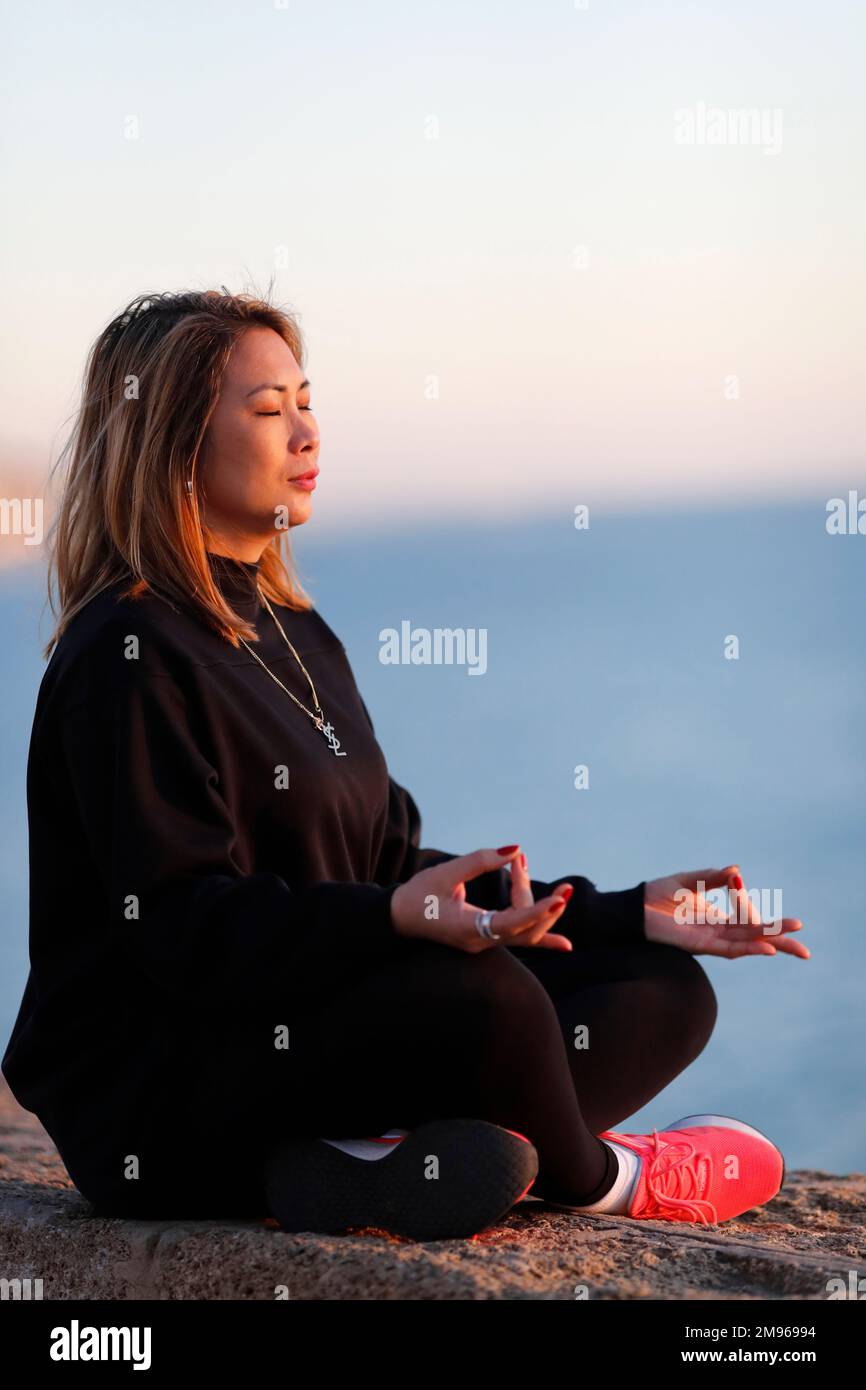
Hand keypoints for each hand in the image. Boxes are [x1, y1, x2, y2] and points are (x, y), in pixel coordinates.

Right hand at [390, 846, 575, 952]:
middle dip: (541, 901)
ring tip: (559, 889)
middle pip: (523, 927)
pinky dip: (543, 938)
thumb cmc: (418, 895)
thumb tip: (515, 850)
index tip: (559, 899)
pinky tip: (566, 945)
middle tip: (539, 871)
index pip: (510, 923)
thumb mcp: (444, 873)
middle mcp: (479, 941)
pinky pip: (519, 939)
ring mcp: (484, 943)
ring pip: (523, 932)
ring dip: (542, 911)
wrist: (399, 918)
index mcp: (467, 928)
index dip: (536, 911)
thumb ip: (479, 861)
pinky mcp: (487, 938)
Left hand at [643, 865, 809, 960]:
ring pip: (746, 945)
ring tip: (793, 945)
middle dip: (779, 940)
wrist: (631, 909)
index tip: (759, 898)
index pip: (748, 920)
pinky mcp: (699, 945)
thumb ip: (713, 877)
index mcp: (716, 918)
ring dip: (770, 944)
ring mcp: (709, 940)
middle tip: (804, 948)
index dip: (761, 916)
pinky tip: (767, 948)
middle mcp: (716, 932)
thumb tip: (737, 871)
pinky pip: (728, 949)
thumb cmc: (656, 896)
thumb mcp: (689, 881)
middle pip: (754, 938)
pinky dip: (748, 948)